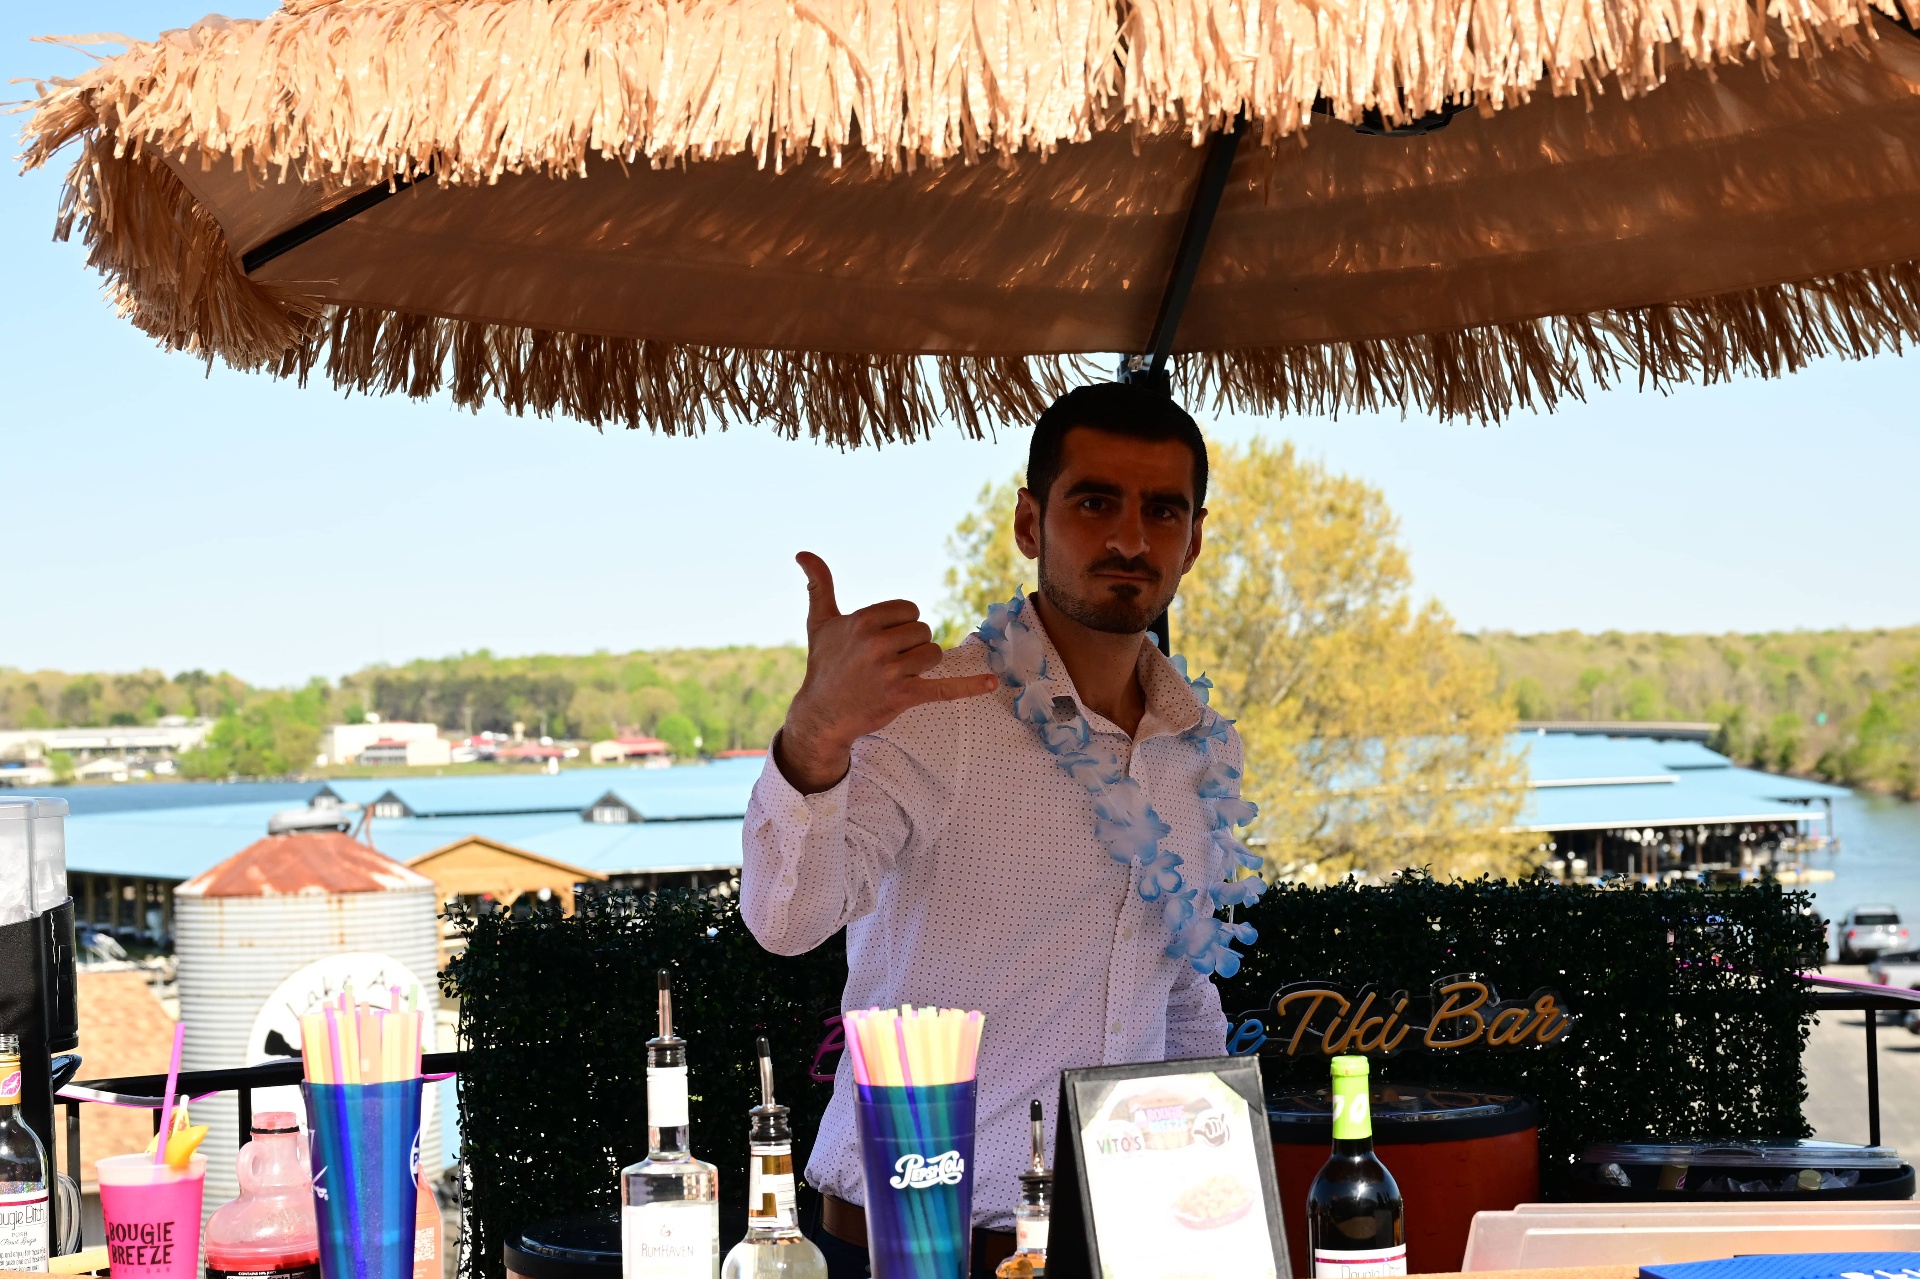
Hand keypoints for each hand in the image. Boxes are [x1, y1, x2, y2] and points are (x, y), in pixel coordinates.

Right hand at [775, 552, 999, 792]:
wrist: (821, 714)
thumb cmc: (824, 665)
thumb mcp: (820, 622)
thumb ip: (819, 585)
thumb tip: (802, 553)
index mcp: (863, 622)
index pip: (910, 610)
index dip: (901, 624)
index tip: (883, 639)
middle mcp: (877, 645)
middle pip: (924, 632)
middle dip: (911, 645)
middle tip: (886, 661)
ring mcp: (892, 672)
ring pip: (934, 654)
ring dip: (922, 664)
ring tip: (897, 675)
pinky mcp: (904, 697)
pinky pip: (945, 688)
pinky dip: (970, 686)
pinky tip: (992, 682)